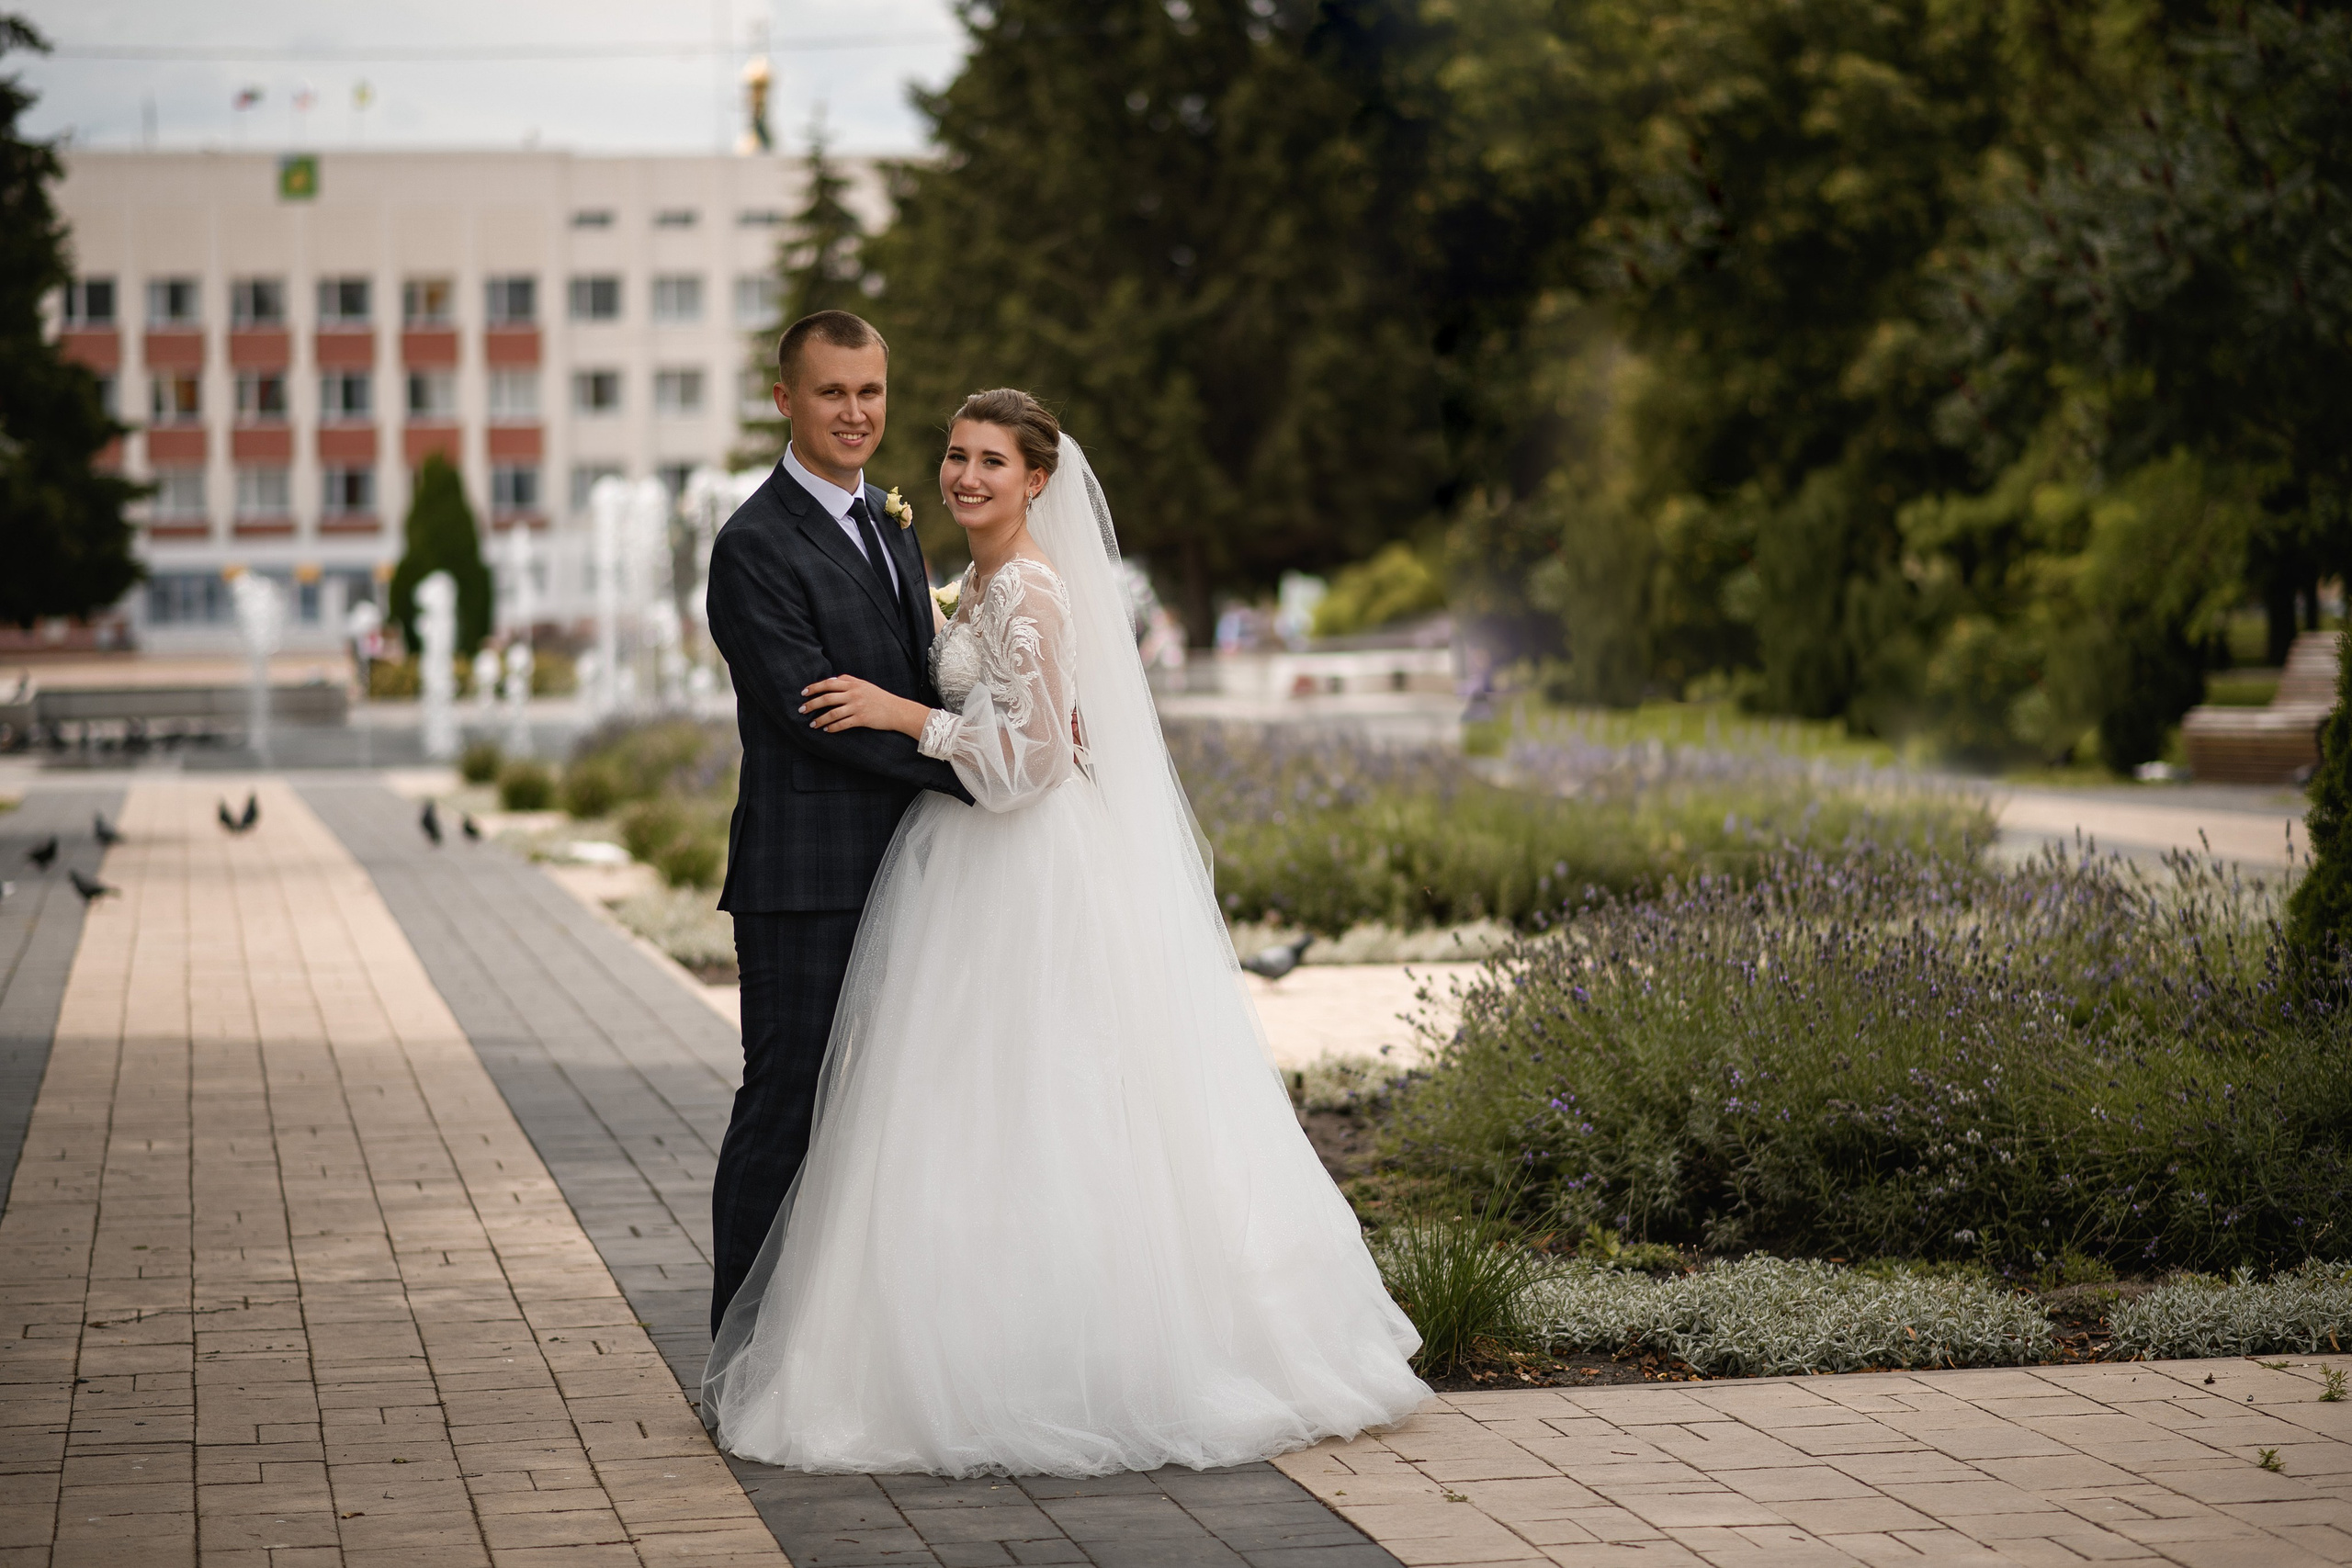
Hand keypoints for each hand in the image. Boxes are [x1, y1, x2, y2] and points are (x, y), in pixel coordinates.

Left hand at [800, 674, 930, 736]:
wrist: (897, 710)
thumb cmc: (879, 697)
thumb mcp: (864, 685)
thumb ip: (848, 680)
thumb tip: (831, 680)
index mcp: (853, 684)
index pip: (828, 684)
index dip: (814, 688)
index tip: (803, 693)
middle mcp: (854, 694)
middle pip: (827, 698)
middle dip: (811, 704)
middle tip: (801, 710)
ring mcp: (857, 706)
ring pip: (832, 713)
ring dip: (820, 719)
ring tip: (812, 724)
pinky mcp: (862, 719)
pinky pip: (843, 724)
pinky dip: (832, 727)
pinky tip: (826, 730)